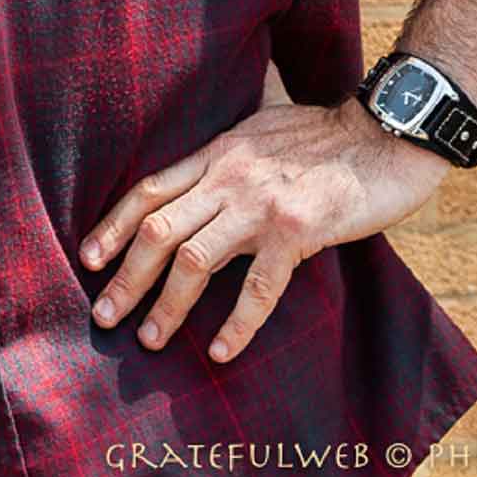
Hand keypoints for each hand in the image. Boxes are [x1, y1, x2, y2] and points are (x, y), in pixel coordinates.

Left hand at [79, 86, 448, 363]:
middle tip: (102, 315)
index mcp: (217, 153)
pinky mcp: (297, 230)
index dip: (113, 225)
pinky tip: (220, 351)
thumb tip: (207, 159)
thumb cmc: (329, 132)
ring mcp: (260, 204)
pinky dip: (236, 323)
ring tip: (149, 340)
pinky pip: (258, 286)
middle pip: (158, 229)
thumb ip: (232, 147)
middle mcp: (228, 177)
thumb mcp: (264, 125)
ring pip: (194, 259)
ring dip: (166, 304)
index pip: (149, 190)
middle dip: (125, 276)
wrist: (387, 131)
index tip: (88, 259)